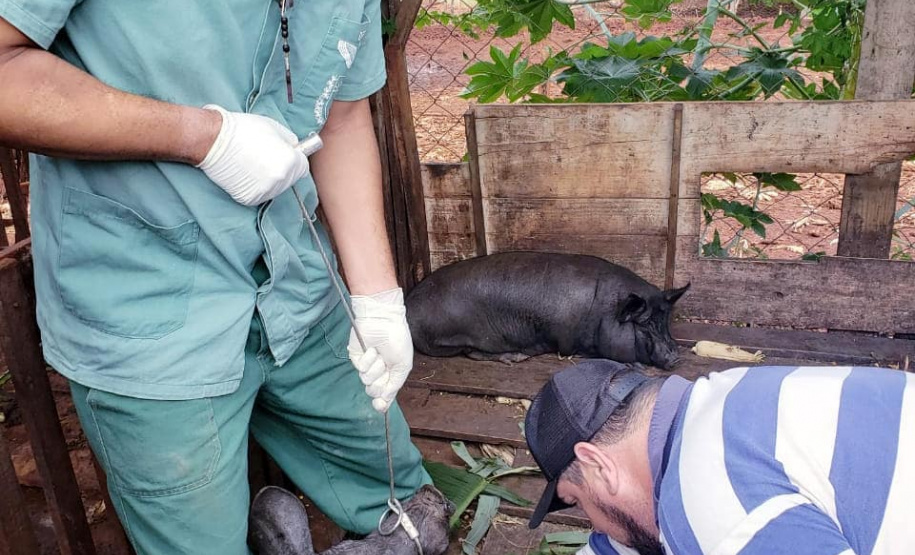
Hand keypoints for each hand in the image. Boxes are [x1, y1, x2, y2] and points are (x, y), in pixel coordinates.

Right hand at [195, 105, 309, 205]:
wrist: (213, 140)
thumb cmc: (242, 129)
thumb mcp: (274, 128)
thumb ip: (289, 141)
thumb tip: (295, 148)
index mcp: (290, 162)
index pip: (303, 168)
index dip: (294, 160)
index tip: (284, 156)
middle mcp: (280, 179)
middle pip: (290, 179)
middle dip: (282, 169)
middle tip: (265, 158)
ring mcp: (265, 191)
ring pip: (276, 188)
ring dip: (269, 179)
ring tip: (253, 164)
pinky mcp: (249, 198)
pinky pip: (260, 194)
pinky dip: (255, 186)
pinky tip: (245, 173)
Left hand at [347, 288, 413, 412]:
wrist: (384, 321)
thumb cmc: (397, 339)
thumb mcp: (403, 366)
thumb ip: (395, 385)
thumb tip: (385, 402)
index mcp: (391, 374)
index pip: (384, 394)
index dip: (382, 402)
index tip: (380, 405)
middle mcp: (378, 371)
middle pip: (374, 391)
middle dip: (380, 382)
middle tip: (385, 368)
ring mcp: (366, 365)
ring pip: (367, 381)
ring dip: (376, 368)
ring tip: (380, 354)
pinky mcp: (356, 358)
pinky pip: (361, 368)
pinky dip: (368, 359)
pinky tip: (372, 349)